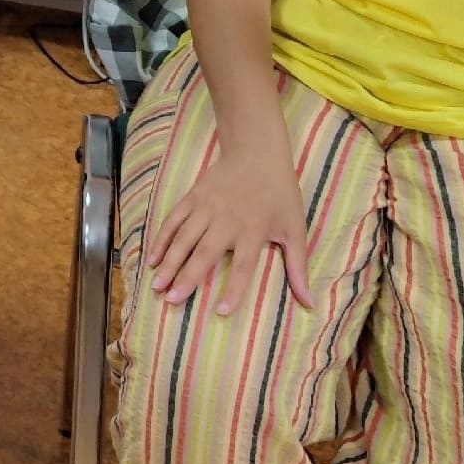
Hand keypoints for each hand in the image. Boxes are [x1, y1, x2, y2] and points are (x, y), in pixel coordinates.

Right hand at [145, 143, 318, 316]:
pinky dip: (162, 239)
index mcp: (254, 230)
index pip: (243, 266)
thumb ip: (298, 267)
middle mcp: (227, 220)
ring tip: (157, 285)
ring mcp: (207, 207)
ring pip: (184, 238)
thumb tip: (309, 304)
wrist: (257, 153)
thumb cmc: (280, 194)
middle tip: (171, 301)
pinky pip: (173, 221)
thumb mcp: (295, 229)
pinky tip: (153, 258)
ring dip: (169, 262)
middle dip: (186, 278)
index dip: (233, 289)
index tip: (220, 311)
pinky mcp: (193, 197)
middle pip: (204, 253)